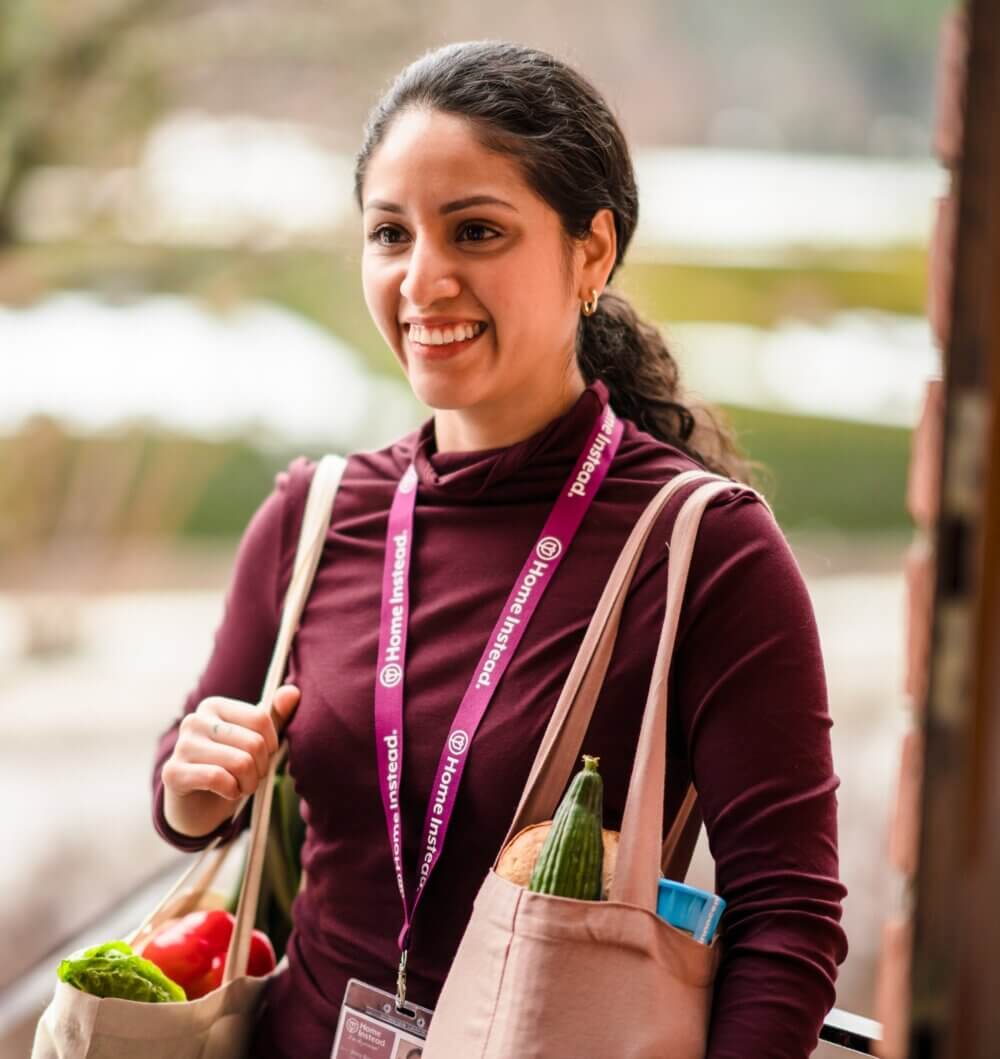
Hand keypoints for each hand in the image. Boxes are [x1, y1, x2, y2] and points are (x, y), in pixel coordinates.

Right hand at [162, 685, 299, 833]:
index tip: (264, 756)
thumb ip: (275, 716)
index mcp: (215, 706)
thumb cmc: (231, 767)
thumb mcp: (256, 740)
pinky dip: (232, 791)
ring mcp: (181, 745)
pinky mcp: (173, 772)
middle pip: (254, 743)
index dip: (272, 744)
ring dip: (249, 783)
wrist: (199, 806)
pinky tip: (228, 792)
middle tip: (252, 777)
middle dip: (261, 768)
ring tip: (241, 786)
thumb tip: (293, 692)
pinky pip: (218, 779)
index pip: (261, 718)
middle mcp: (195, 720)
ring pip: (241, 763)